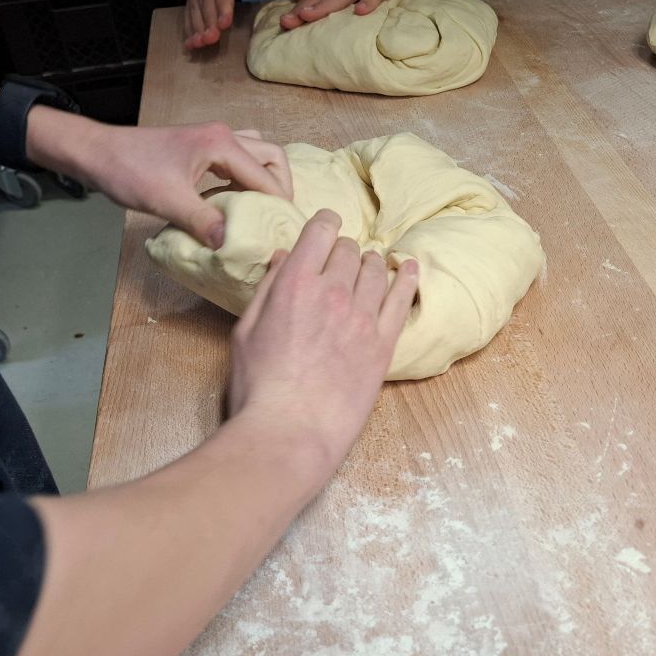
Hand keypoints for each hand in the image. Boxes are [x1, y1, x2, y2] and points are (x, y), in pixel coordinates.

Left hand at [30, 112, 292, 247]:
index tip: (285, 229)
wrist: (98, 153)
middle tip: (278, 217)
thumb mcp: (167, 200)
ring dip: (264, 179)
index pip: (266, 175)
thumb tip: (229, 245)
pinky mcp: (200, 147)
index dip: (279, 203)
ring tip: (261, 209)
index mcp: (221, 144)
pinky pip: (237, 159)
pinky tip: (236, 201)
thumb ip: (202, 221)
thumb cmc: (130, 171)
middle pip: (271, 157)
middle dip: (280, 186)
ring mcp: (212, 139)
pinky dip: (245, 177)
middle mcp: (223, 136)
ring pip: (256, 154)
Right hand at [186, 0, 267, 49]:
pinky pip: (188, 13)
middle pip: (205, 2)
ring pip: (194, 9)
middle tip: (211, 39)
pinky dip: (189, 29)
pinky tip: (191, 42)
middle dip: (208, 22)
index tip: (224, 24)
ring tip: (199, 44)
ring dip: (196, 28)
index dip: (222, 7)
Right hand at [228, 210, 418, 464]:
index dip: (325, 224)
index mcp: (296, 282)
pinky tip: (409, 269)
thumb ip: (269, 289)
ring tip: (366, 268)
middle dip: (343, 251)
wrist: (291, 431)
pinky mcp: (384, 343)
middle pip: (350, 250)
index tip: (325, 228)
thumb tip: (285, 257)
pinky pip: (402, 299)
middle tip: (338, 263)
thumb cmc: (258, 387)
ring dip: (370, 263)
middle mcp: (334, 292)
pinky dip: (407, 278)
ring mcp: (363, 317)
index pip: (320, 231)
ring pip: (376, 270)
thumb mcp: (246, 330)